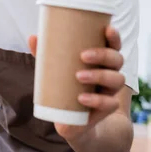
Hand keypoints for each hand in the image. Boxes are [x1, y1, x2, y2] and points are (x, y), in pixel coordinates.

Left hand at [28, 26, 124, 140]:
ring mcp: (111, 91)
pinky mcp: (107, 108)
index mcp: (103, 60)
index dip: (114, 36)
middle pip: (117, 59)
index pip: (114, 45)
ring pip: (117, 79)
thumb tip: (33, 37)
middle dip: (103, 55)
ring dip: (99, 75)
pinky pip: (110, 103)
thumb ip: (46, 54)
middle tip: (83, 56)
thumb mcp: (56, 70)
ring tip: (79, 76)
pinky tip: (82, 98)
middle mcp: (111, 73)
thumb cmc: (66, 87)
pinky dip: (97, 100)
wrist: (72, 121)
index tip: (107, 29)